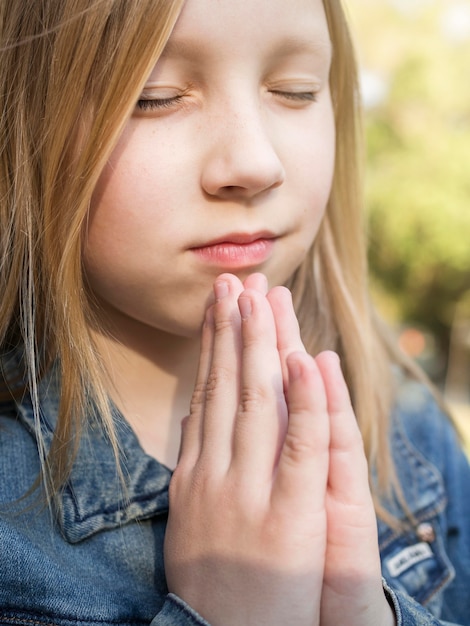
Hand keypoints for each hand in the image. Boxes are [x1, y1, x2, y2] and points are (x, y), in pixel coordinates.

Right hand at [164, 273, 395, 625]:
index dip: (212, 347)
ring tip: (261, 297)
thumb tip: (198, 418)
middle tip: (236, 282)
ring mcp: (250, 492)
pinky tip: (304, 359)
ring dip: (261, 346)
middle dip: (233, 329)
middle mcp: (216, 473)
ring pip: (258, 404)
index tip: (217, 306)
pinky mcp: (288, 516)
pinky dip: (303, 402)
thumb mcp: (189, 518)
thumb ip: (196, 466)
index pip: (206, 394)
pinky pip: (298, 448)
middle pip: (228, 387)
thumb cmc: (210, 583)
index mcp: (195, 473)